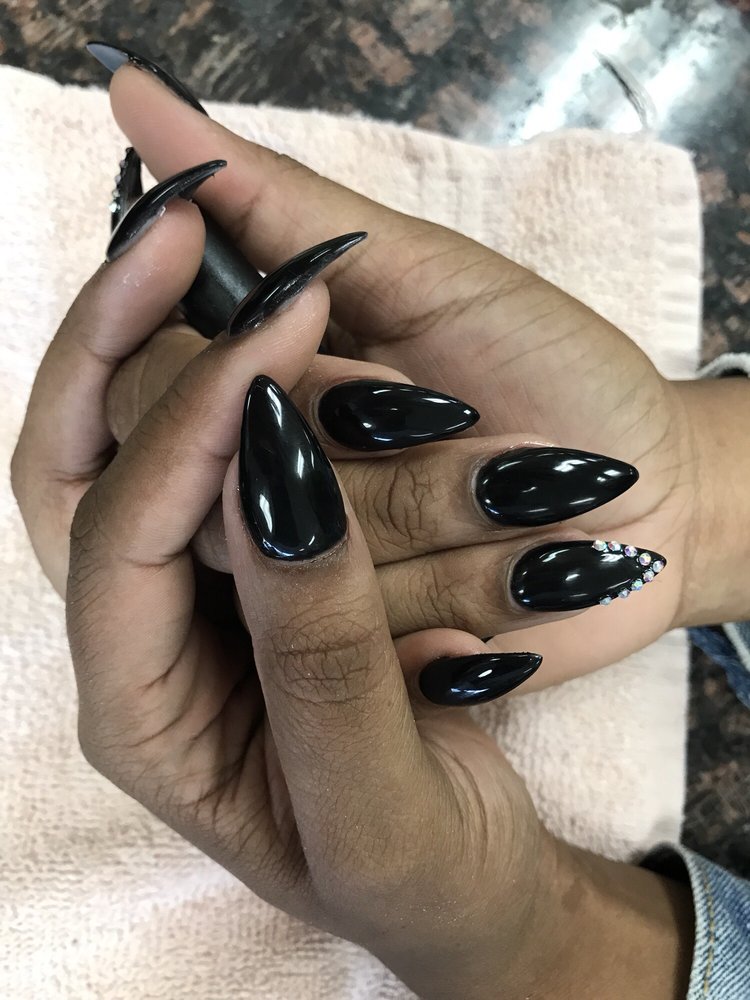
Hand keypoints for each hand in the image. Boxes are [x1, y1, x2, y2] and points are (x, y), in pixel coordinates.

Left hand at [56, 287, 690, 999]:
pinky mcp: (251, 568)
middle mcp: (141, 640)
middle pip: (73, 468)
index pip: (121, 544)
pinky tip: (279, 310)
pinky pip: (213, 451)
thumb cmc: (414, 866)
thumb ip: (321, 658)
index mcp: (141, 713)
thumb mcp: (374, 799)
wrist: (464, 882)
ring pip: (128, 442)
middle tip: (183, 229)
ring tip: (216, 235)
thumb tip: (280, 481)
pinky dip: (233, 371)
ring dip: (160, 335)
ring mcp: (193, 596)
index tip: (280, 336)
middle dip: (114, 341)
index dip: (195, 429)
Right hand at [104, 64, 706, 683]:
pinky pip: (356, 639)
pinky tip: (512, 574)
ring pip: (293, 566)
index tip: (330, 331)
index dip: (228, 361)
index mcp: (255, 383)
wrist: (646, 492)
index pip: (155, 378)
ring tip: (517, 489)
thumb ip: (285, 210)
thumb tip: (138, 96)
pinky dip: (452, 596)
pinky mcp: (361, 650)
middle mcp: (261, 482)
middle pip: (214, 480)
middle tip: (468, 414)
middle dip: (373, 438)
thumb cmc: (547, 366)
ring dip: (435, 512)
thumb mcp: (430, 273)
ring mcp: (310, 578)